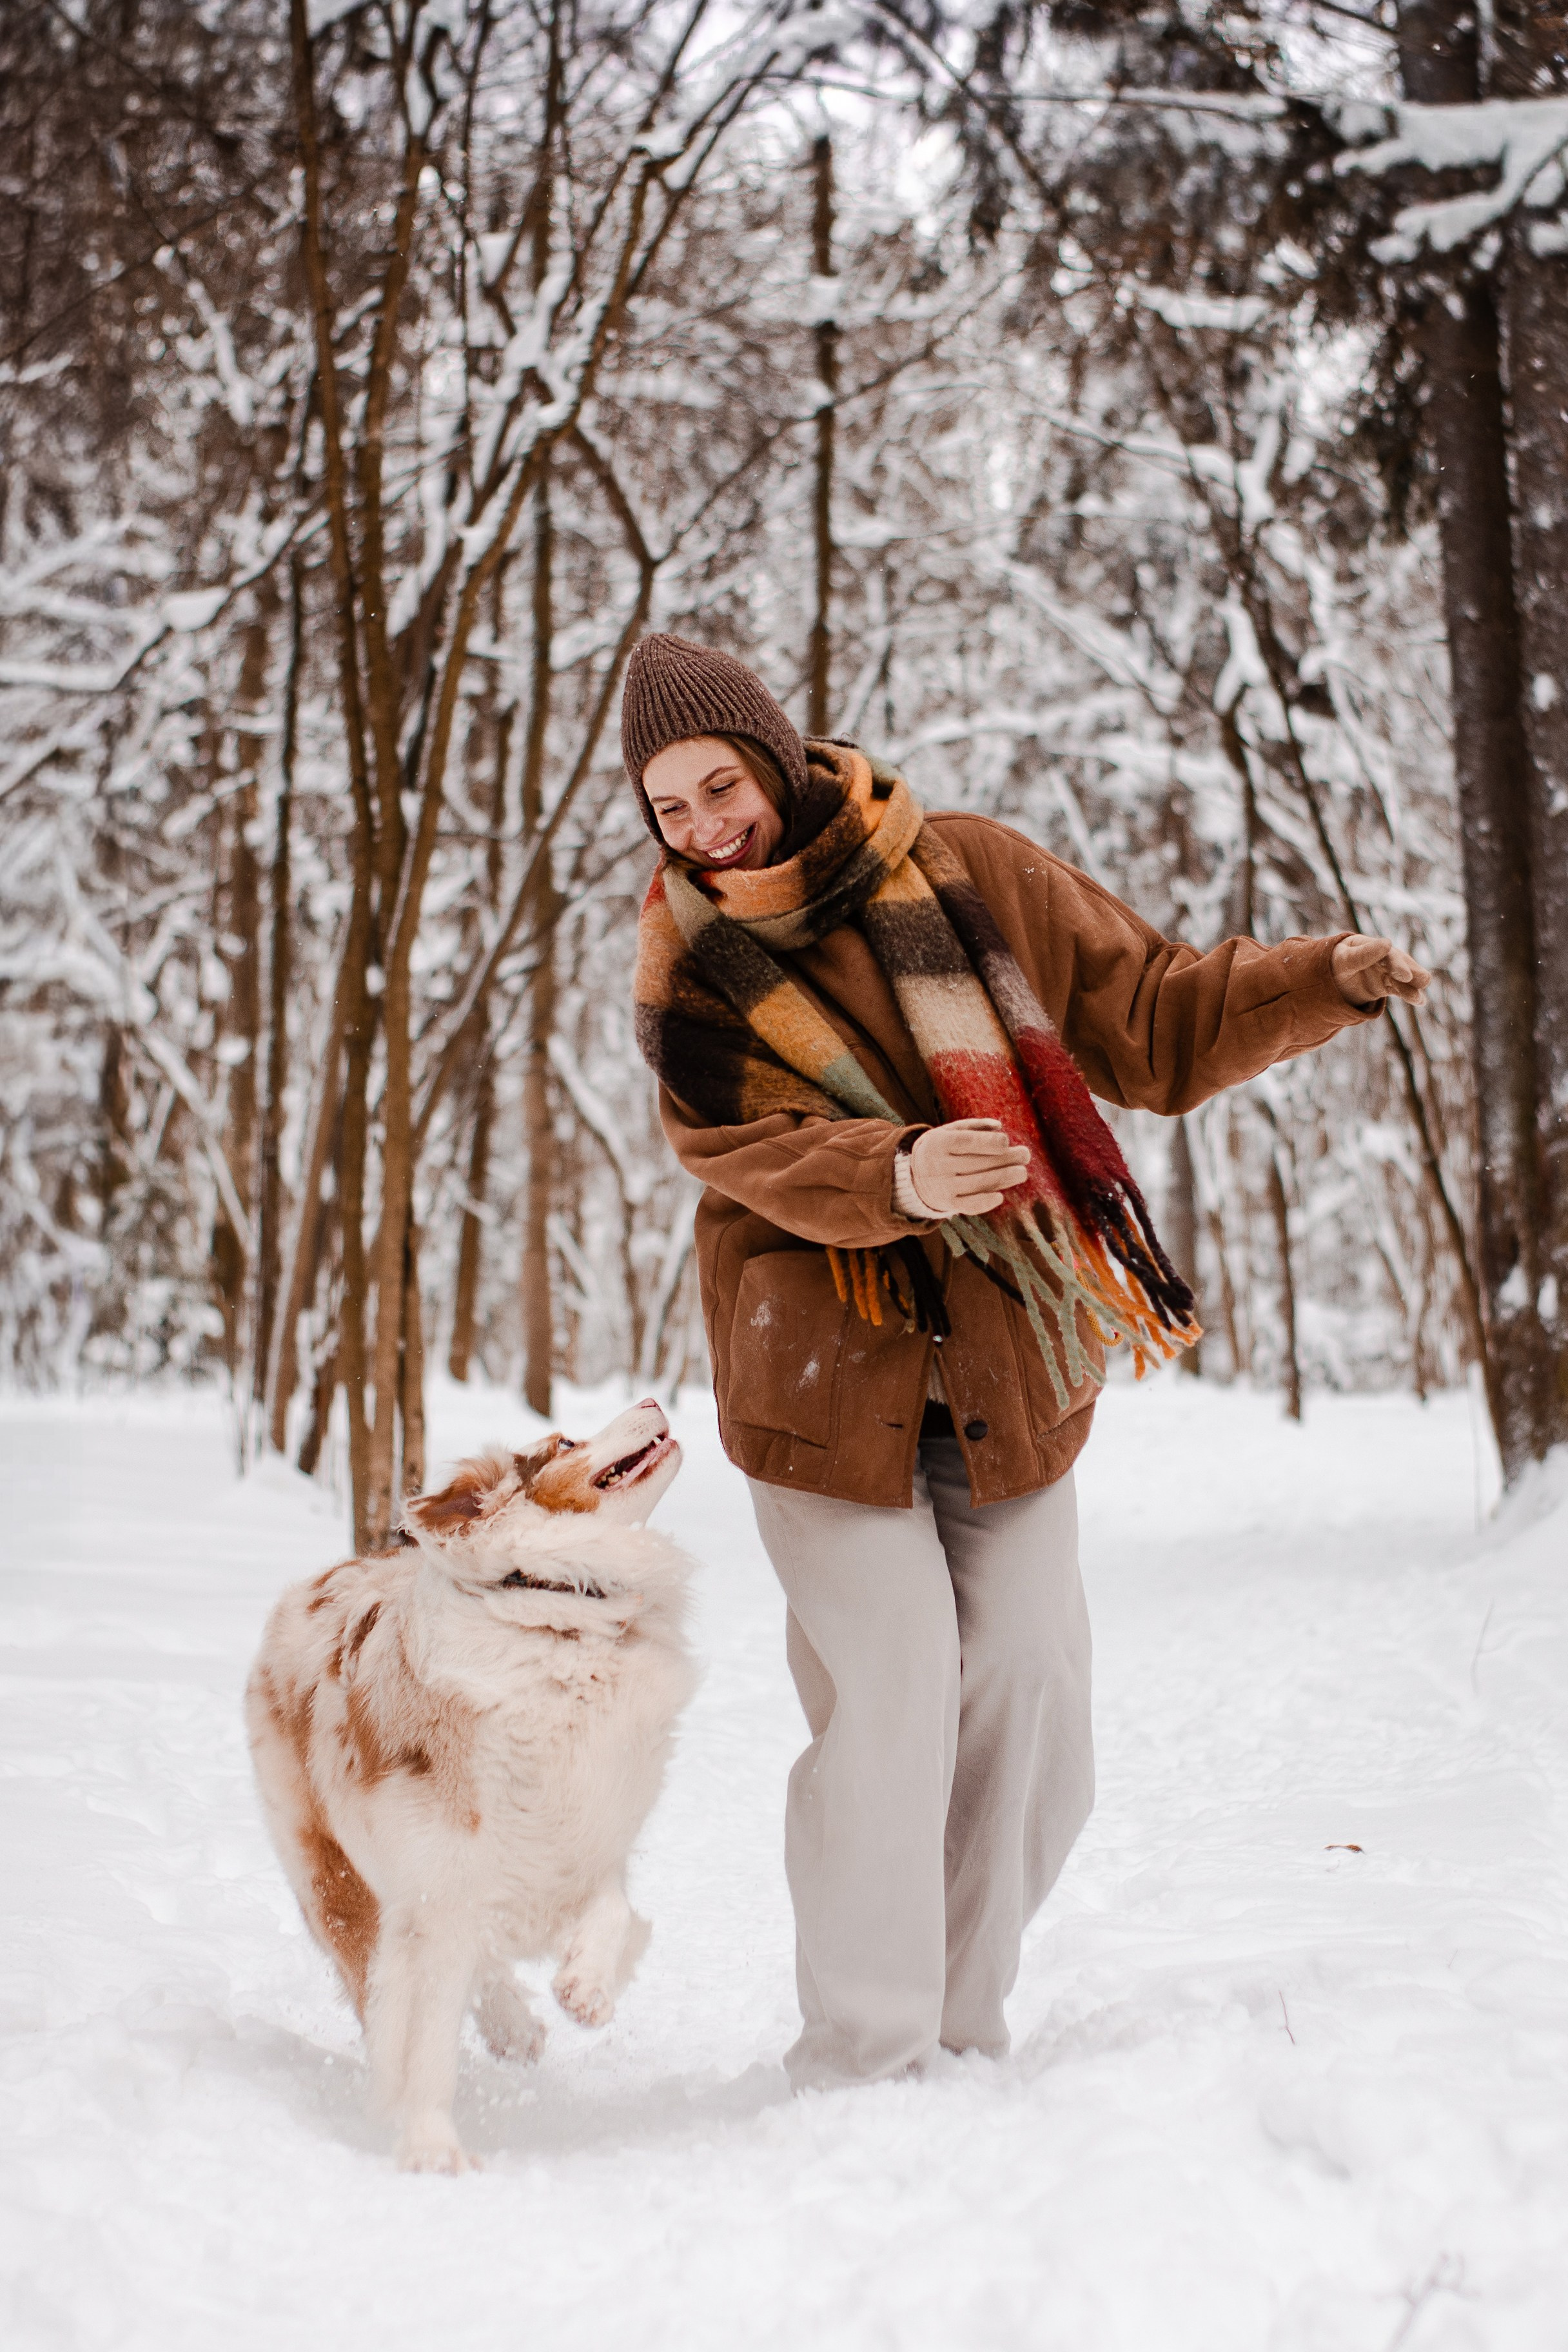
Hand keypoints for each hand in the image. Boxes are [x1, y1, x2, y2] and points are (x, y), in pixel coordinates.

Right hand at [909, 1119, 1031, 1218]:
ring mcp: (942, 1186)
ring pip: (976, 1183)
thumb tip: (999, 1126)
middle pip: (975, 1163)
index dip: (987, 1142)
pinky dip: (984, 1202)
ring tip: (1022, 1173)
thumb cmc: (943, 1147)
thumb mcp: (951, 1131)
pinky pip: (968, 1205)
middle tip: (1025, 1155)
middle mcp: (938, 1165)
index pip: (965, 1142)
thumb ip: (975, 1126)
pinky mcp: (947, 1203)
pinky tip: (1000, 1196)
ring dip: (1003, 1178)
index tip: (1007, 1141)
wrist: (914, 1174)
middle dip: (1004, 1159)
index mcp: (939, 1142)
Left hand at [1331, 934, 1431, 1007]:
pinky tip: (1421, 1001)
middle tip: (1423, 981)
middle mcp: (1382, 957)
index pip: (1386, 953)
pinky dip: (1409, 994)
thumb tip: (1388, 943)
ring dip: (1412, 987)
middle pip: (1399, 964)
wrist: (1330, 977)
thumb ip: (1362, 954)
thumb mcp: (1344, 959)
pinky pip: (1399, 989)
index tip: (1404, 974)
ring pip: (1402, 979)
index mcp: (1370, 945)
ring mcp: (1385, 971)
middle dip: (1410, 973)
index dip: (1396, 963)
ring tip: (1419, 999)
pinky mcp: (1386, 985)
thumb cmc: (1335, 964)